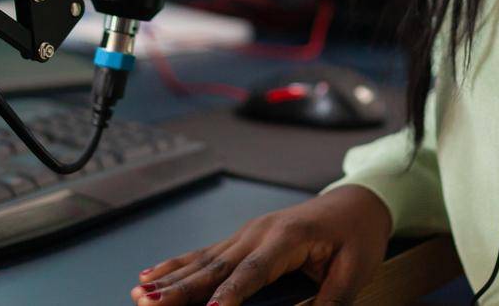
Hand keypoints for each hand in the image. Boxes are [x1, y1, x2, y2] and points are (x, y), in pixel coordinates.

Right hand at [130, 185, 392, 305]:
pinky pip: (205, 255)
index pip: (254, 271)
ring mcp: (247, 233)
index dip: (231, 294)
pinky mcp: (241, 239)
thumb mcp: (353, 272)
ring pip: (203, 261)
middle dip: (182, 288)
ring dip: (170, 279)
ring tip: (140, 293)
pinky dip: (176, 267)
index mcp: (290, 237)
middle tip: (151, 303)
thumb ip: (328, 302)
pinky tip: (150, 276)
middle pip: (217, 265)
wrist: (358, 202)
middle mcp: (261, 231)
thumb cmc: (357, 237)